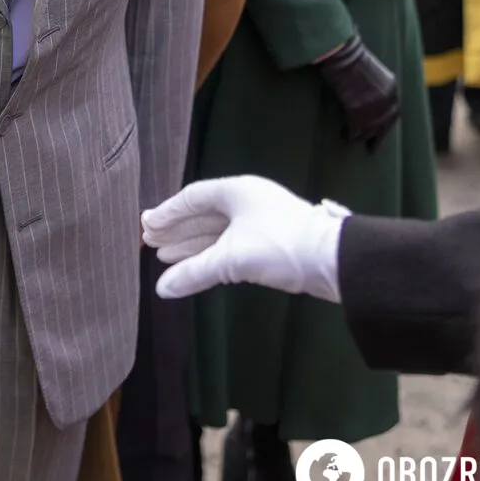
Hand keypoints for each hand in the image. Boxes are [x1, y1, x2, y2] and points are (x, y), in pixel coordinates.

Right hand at [142, 176, 347, 300]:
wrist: (333, 261)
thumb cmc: (281, 246)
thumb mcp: (232, 259)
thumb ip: (194, 273)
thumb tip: (161, 289)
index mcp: (237, 191)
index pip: (192, 197)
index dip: (167, 213)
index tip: (146, 226)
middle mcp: (247, 201)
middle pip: (203, 214)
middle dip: (176, 230)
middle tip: (149, 243)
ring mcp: (259, 221)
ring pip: (217, 232)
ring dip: (191, 244)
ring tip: (165, 258)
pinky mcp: (269, 242)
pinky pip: (230, 245)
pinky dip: (210, 255)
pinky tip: (196, 267)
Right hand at [314, 34, 400, 147]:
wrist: (342, 55)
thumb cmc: (351, 57)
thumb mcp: (372, 71)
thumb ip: (376, 88)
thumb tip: (370, 101)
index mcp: (392, 89)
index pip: (393, 112)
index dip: (385, 124)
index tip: (381, 132)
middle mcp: (387, 101)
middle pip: (384, 126)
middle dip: (378, 138)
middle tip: (371, 148)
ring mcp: (373, 109)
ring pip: (369, 131)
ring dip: (361, 136)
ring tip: (352, 139)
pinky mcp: (358, 114)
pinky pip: (355, 131)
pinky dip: (349, 135)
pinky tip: (344, 137)